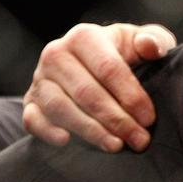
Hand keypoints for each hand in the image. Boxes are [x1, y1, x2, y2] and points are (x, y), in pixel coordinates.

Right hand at [23, 23, 176, 151]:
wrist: (94, 60)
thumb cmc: (123, 51)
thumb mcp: (140, 40)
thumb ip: (152, 39)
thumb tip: (150, 46)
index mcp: (84, 36)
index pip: (108, 69)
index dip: (130, 95)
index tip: (148, 118)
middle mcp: (57, 54)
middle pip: (87, 92)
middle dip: (116, 120)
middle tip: (139, 139)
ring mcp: (40, 78)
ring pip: (61, 108)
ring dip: (90, 131)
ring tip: (116, 145)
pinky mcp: (31, 100)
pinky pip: (33, 119)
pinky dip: (48, 132)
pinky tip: (68, 141)